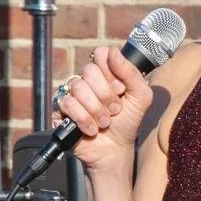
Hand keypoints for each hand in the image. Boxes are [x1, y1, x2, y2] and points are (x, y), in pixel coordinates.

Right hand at [54, 46, 155, 167]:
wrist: (115, 149)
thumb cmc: (127, 122)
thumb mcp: (140, 97)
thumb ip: (131, 73)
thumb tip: (113, 51)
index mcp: (105, 71)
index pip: (101, 54)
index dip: (112, 71)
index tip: (121, 88)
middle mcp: (86, 79)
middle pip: (90, 71)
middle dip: (107, 95)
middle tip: (115, 109)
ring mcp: (71, 93)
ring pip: (79, 88)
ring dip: (97, 111)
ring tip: (105, 122)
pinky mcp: (60, 109)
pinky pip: (67, 104)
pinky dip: (84, 120)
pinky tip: (92, 129)